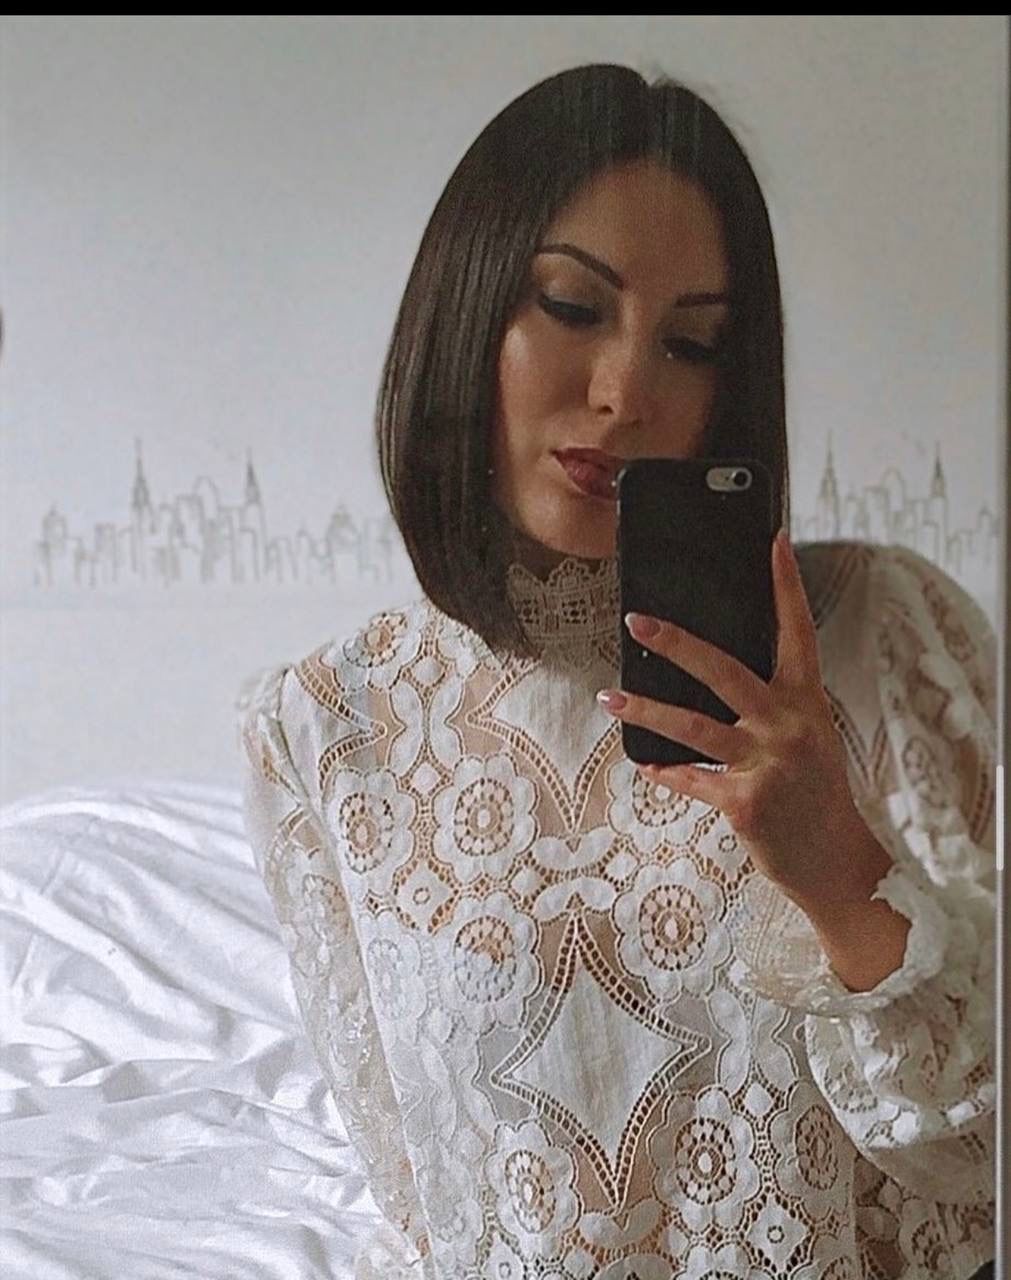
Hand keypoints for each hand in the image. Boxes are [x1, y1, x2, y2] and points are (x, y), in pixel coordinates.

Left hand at [596, 530, 879, 908]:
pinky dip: (666, 771)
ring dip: (646, 712)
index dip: (786, 585)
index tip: (773, 542)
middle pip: (725, 670)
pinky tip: (645, 762)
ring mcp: (768, 764)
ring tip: (609, 699)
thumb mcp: (807, 736)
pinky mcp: (746, 803)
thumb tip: (709, 671)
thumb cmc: (813, 791)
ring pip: (693, 727)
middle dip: (677, 643)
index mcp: (807, 700)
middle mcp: (790, 725)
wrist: (835, 860)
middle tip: (637, 621)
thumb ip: (771, 704)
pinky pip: (692, 778)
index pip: (798, 630)